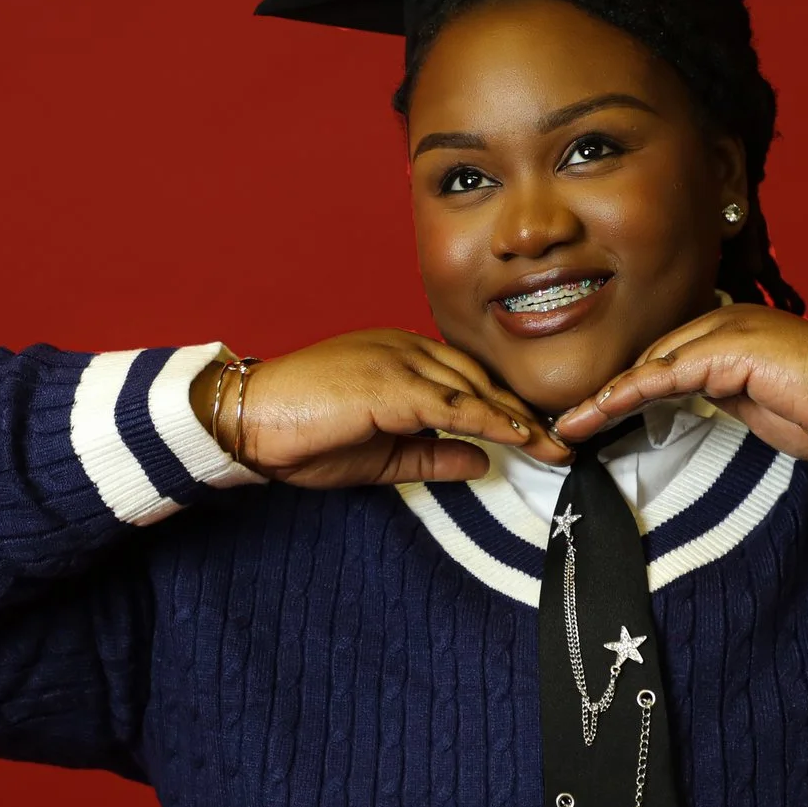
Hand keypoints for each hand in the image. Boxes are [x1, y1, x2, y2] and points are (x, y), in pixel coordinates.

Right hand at [194, 330, 571, 488]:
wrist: (244, 421)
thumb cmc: (299, 434)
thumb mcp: (380, 454)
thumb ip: (432, 452)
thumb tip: (483, 460)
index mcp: (398, 354)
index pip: (466, 378)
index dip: (505, 407)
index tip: (539, 435)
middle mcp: (403, 346)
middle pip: (479, 378)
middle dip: (523, 412)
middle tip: (564, 442)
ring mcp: (396, 359)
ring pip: (472, 388)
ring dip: (518, 418)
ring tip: (554, 445)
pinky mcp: (389, 383)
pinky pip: (451, 404)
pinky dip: (490, 421)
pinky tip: (519, 438)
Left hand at [548, 307, 807, 464]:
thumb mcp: (759, 406)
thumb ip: (722, 395)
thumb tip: (685, 402)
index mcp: (732, 331)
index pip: (664, 359)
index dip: (625, 388)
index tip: (591, 416)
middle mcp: (725, 321)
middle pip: (648, 357)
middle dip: (605, 391)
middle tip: (566, 423)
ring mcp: (728, 330)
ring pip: (650, 364)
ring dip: (605, 396)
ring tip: (568, 424)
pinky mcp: (732, 350)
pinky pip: (667, 374)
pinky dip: (629, 393)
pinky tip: (598, 410)